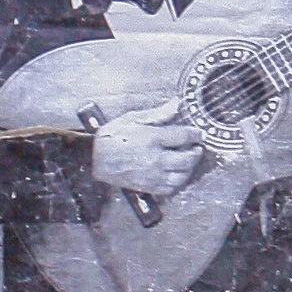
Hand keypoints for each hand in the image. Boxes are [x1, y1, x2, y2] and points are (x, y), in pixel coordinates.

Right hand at [91, 107, 208, 197]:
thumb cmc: (111, 137)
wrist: (93, 159)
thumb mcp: (133, 118)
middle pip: (188, 158)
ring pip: (182, 176)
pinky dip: (178, 182)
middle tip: (196, 147)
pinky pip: (170, 188)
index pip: (184, 136)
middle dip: (196, 152)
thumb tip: (177, 104)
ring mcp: (152, 175)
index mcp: (152, 138)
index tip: (198, 133)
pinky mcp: (147, 186)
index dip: (195, 134)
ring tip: (188, 161)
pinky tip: (176, 174)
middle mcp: (155, 158)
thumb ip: (158, 114)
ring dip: (189, 168)